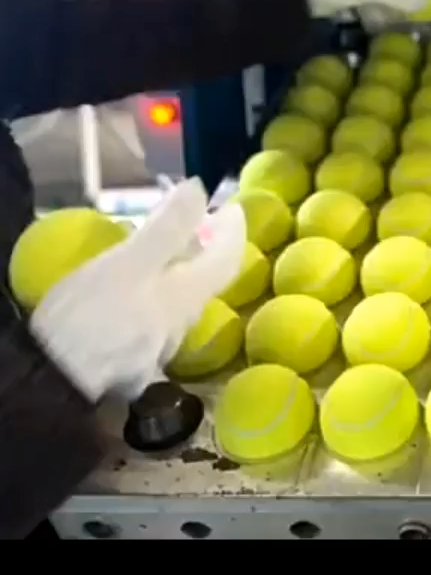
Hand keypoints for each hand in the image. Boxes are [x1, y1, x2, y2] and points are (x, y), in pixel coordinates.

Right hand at [29, 179, 246, 403]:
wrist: (53, 385)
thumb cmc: (91, 318)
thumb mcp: (130, 263)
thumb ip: (168, 228)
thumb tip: (199, 189)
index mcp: (187, 298)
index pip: (228, 259)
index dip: (233, 231)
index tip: (230, 207)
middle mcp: (180, 325)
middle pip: (205, 281)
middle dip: (204, 248)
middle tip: (191, 221)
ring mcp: (153, 347)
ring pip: (176, 300)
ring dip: (175, 270)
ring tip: (153, 247)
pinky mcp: (126, 361)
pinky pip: (149, 317)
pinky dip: (149, 292)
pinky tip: (125, 287)